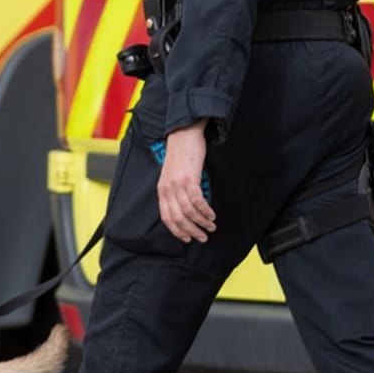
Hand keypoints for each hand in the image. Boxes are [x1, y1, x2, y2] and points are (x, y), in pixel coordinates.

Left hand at [157, 120, 215, 243]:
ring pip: (189, 211)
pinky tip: (211, 214)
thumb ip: (174, 191)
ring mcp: (178, 184)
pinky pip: (197, 200)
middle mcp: (168, 188)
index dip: (177, 231)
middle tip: (203, 237)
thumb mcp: (172, 175)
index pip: (166, 217)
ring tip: (211, 226)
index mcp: (162, 189)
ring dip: (201, 222)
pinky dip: (205, 211)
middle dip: (191, 231)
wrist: (183, 134)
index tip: (187, 238)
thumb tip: (184, 208)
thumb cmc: (180, 154)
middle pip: (178, 218)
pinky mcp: (189, 178)